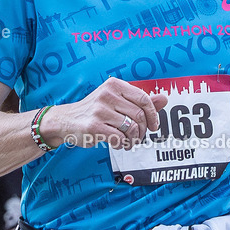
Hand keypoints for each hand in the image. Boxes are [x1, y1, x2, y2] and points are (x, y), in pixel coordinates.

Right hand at [42, 77, 167, 149]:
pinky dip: (123, 144)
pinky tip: (119, 144)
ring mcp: (99, 110)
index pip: (143, 99)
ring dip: (134, 139)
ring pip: (131, 128)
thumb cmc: (95, 110)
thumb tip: (164, 99)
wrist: (65, 120)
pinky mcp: (93, 126)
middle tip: (139, 137)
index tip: (154, 126)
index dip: (153, 115)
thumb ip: (139, 100)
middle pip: (139, 115)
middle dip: (143, 130)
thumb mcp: (116, 100)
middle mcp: (106, 95)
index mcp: (114, 85)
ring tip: (129, 142)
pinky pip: (119, 138)